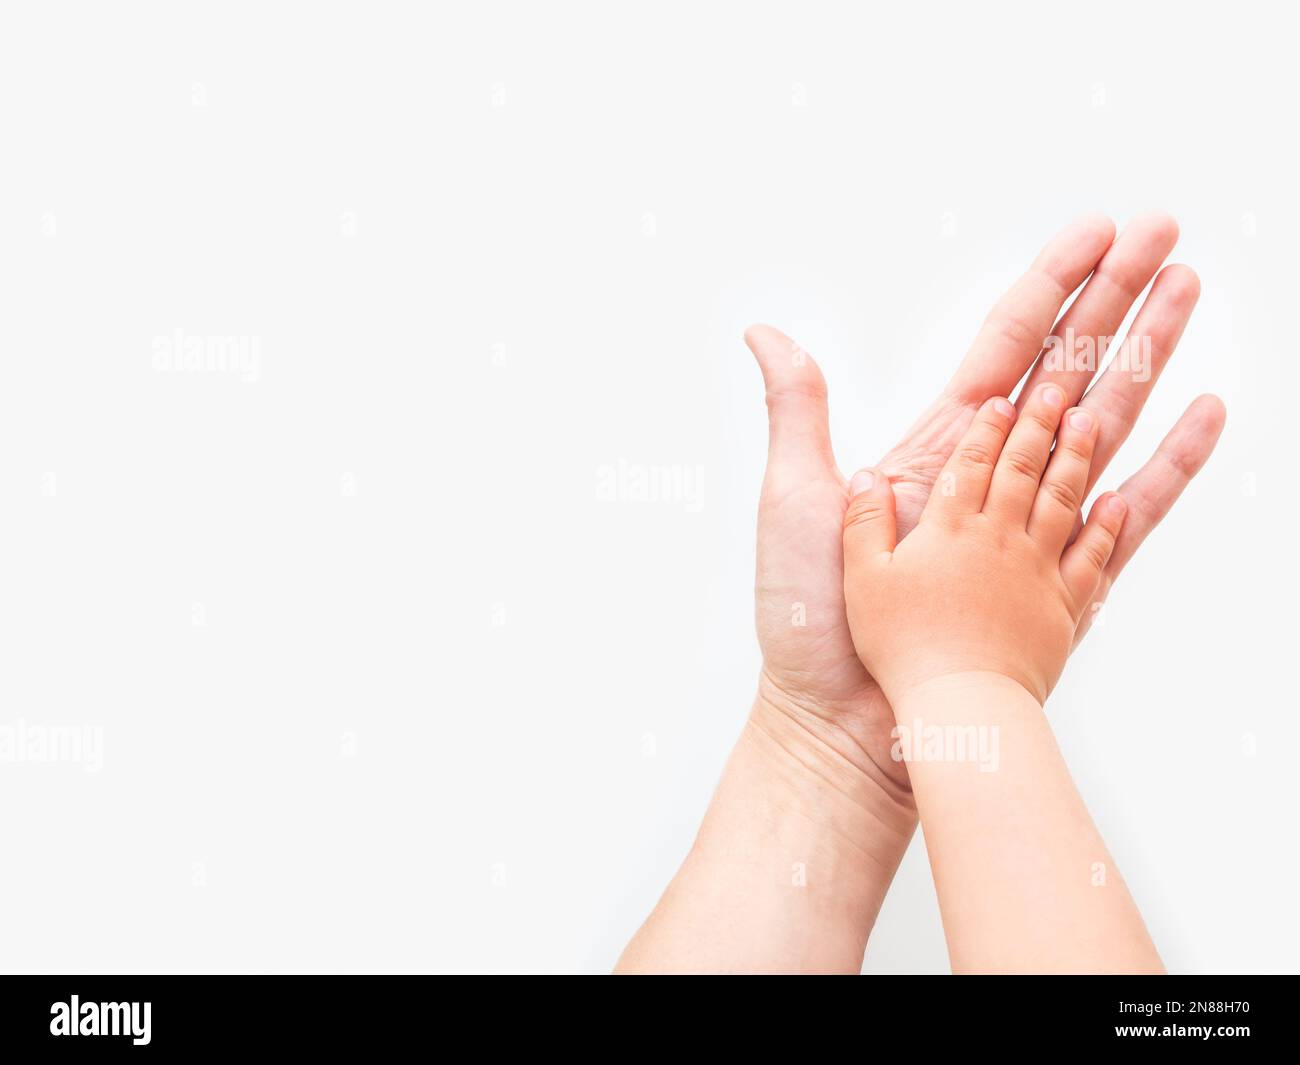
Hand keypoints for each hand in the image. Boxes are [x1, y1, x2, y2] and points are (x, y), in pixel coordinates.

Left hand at [747, 213, 1224, 790]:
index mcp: (938, 442)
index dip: (1052, 283)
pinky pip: (1130, 511)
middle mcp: (994, 470)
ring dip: (1150, 356)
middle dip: (1116, 297)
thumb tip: (763, 330)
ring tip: (1191, 292)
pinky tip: (1204, 412)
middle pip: (1068, 364)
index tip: (1097, 230)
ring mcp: (1033, 520)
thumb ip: (798, 408)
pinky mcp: (1062, 576)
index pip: (1007, 342)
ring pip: (1107, 420)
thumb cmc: (809, 612)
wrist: (840, 715)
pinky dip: (1170, 463)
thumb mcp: (798, 493)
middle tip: (1167, 233)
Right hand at [841, 386, 1126, 704]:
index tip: (1002, 399)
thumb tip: (866, 476)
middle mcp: (998, 538)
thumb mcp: (860, 581)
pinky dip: (1107, 526)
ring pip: (1062, 499)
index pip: (969, 462)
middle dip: (1039, 422)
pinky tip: (1117, 502)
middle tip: (1056, 389)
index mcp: (947, 529)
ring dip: (1078, 455)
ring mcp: (1036, 571)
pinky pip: (1093, 558)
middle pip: (1023, 467)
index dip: (986, 428)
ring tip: (1091, 418)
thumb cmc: (900, 648)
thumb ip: (862, 523)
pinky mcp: (1063, 608)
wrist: (960, 707)